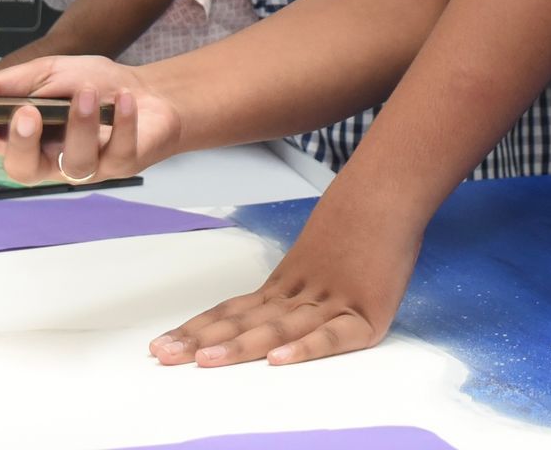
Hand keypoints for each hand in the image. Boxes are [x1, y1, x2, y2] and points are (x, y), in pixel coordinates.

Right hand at [0, 55, 181, 184]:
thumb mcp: (44, 72)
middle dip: (21, 143)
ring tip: (87, 95)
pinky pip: (116, 152)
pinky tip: (123, 100)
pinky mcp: (118, 166)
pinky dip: (121, 122)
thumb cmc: (90, 83)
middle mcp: (47, 156)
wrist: (148, 91)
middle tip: (27, 114)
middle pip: (20, 168)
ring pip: (71, 162)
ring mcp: (82, 166)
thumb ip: (3, 85)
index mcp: (22, 133)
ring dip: (80, 125)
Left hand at [150, 193, 419, 367]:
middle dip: (200, 341)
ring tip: (204, 361)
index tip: (162, 343)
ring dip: (239, 346)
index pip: (233, 310)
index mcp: (286, 283)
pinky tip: (277, 361)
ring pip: (276, 328)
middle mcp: (299, 294)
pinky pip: (332, 335)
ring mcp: (330, 302)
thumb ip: (298, 283)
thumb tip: (272, 304)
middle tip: (161, 355)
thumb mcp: (317, 254)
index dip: (198, 328)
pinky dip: (305, 349)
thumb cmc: (357, 217)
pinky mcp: (366, 314)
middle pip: (243, 321)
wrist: (388, 189)